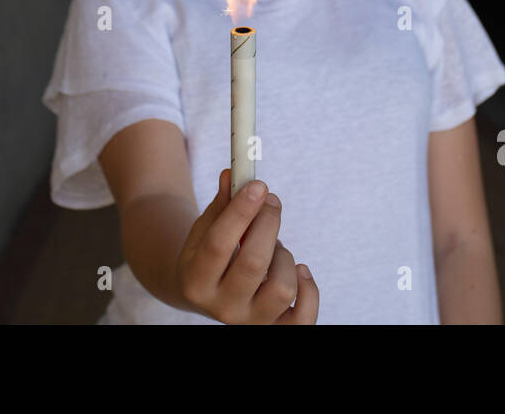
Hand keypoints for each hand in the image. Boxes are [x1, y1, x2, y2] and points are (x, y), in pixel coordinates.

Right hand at [174, 168, 318, 323]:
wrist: (207, 295)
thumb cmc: (209, 255)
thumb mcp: (205, 230)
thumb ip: (221, 205)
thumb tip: (233, 175)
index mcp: (196, 281)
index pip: (219, 244)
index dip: (241, 211)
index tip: (258, 185)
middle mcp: (222, 308)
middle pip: (253, 263)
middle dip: (267, 222)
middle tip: (271, 200)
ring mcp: (250, 322)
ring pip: (281, 287)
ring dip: (284, 255)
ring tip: (273, 248)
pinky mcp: (276, 330)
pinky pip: (305, 316)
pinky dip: (309, 288)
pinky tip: (299, 270)